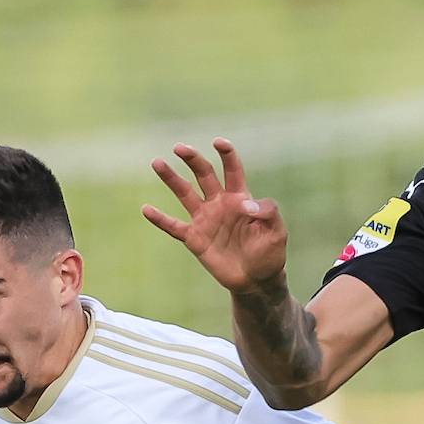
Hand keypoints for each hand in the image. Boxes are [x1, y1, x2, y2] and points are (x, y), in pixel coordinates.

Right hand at [144, 139, 290, 294]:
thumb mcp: (277, 231)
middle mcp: (219, 203)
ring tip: (157, 162)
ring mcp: (205, 220)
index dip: (226, 154)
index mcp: (240, 198)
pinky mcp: (194, 238)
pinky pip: (174, 226)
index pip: (232, 170)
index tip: (218, 142)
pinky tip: (146, 209)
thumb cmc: (269, 254)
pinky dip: (160, 219)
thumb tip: (246, 203)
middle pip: (204, 174)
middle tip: (180, 147)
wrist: (257, 281)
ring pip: (184, 193)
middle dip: (192, 159)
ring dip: (171, 178)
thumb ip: (268, 212)